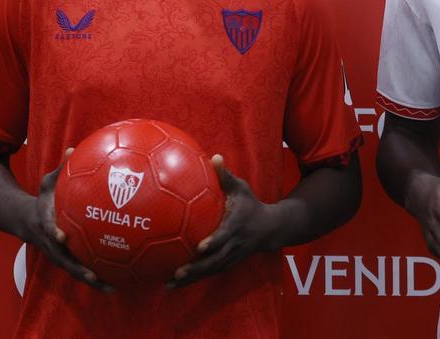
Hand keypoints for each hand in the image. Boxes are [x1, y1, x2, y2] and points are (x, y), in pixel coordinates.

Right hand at [24, 148, 110, 290]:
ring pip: (74, 271)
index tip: (62, 236)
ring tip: (112, 288)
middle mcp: (53, 245)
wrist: (24, 221)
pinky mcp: (67, 259)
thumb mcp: (47, 183)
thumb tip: (74, 148)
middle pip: (64, 261)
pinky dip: (97, 275)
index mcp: (47, 226)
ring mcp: (59, 255)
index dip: (54, 234)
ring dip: (91, 280)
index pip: (49, 231)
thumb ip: (61, 168)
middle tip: (96, 276)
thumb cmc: (42, 199)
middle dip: (78, 270)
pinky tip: (118, 280)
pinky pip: (82, 268)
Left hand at [169, 155, 276, 287]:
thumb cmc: (251, 205)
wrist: (270, 229)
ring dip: (191, 279)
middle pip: (215, 260)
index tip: (200, 247)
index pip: (225, 236)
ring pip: (210, 270)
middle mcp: (234, 245)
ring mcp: (231, 257)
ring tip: (169, 284)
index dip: (214, 242)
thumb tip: (214, 156)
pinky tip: (173, 284)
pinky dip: (193, 280)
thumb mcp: (242, 188)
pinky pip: (209, 273)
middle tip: (177, 272)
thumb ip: (226, 175)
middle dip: (197, 268)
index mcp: (236, 226)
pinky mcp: (227, 263)